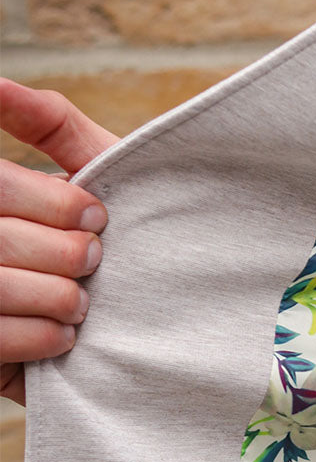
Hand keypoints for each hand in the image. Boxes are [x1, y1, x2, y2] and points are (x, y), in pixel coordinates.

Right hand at [0, 79, 118, 405]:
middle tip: (96, 263)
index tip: (101, 218)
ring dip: (56, 297)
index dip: (56, 204)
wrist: (155, 318)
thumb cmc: (122, 229)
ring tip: (83, 302)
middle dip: (64, 253)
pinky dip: (42, 338)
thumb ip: (52, 124)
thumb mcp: (94, 168)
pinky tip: (68, 336)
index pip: (2, 185)